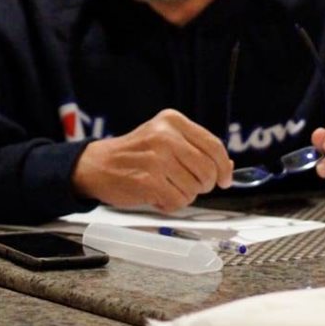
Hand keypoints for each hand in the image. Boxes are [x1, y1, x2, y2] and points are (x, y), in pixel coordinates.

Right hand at [71, 108, 234, 211]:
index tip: (224, 179)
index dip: (223, 167)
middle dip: (203, 184)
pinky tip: (156, 195)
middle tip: (187, 184)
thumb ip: (196, 150)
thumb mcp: (164, 139)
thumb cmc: (134, 154)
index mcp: (172, 121)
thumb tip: (228, 168)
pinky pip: (178, 201)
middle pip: (208, 170)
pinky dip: (171, 204)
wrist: (96, 165)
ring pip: (194, 189)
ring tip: (165, 186)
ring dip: (184, 195)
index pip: (213, 145)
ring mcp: (157, 159)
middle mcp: (165, 136)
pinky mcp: (149, 181)